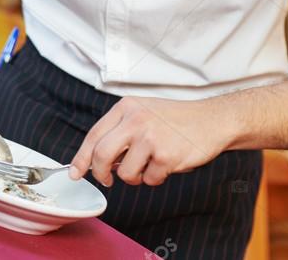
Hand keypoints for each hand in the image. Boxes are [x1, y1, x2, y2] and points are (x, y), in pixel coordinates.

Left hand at [69, 95, 228, 186]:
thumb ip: (120, 133)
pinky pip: (149, 180)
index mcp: (126, 107)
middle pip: (101, 155)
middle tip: (108, 179)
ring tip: (150, 164)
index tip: (75, 172)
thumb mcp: (143, 113)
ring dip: (136, 176)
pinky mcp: (165, 155)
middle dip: (100, 173)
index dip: (81, 157)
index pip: (94, 135)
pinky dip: (156, 178)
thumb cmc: (177, 120)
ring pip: (125, 173)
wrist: (212, 120)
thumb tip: (97, 162)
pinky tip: (168, 163)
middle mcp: (135, 120)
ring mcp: (150, 137)